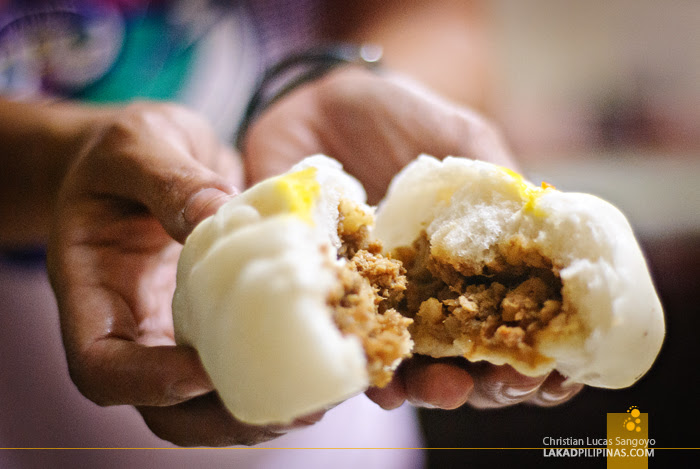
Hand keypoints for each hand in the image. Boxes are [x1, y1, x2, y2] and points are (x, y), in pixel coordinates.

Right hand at [47, 102, 317, 445]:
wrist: (143, 159)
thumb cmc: (122, 150)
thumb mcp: (136, 146)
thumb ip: (168, 180)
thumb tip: (217, 215)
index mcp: (93, 292)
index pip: (101, 366)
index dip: (149, 383)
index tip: (205, 371)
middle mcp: (135, 326)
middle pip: (164, 409)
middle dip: (223, 420)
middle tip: (289, 412)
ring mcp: (177, 329)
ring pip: (209, 401)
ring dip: (263, 409)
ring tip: (319, 400)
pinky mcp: (216, 319)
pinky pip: (244, 358)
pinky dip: (282, 368)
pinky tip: (326, 354)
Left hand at [241, 67, 581, 410]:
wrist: (317, 102)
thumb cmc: (396, 116)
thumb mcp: (460, 138)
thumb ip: (498, 180)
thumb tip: (547, 228)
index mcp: (467, 259)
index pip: (510, 319)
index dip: (536, 354)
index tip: (553, 373)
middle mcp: (422, 288)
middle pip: (460, 356)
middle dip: (484, 384)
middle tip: (499, 386)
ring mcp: (373, 295)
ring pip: (403, 361)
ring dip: (425, 386)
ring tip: (440, 390)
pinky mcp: (326, 290)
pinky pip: (341, 338)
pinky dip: (358, 365)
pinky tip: (376, 379)